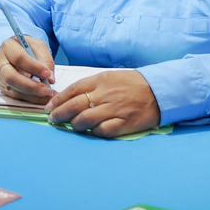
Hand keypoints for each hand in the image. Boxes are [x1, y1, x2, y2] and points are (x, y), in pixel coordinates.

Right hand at [0, 36, 55, 103]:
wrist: (16, 52)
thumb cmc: (28, 48)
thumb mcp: (38, 46)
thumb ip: (46, 60)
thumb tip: (50, 79)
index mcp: (8, 47)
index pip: (19, 58)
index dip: (34, 67)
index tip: (47, 74)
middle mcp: (0, 63)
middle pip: (11, 77)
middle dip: (31, 86)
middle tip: (47, 90)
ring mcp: (0, 77)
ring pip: (13, 90)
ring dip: (32, 96)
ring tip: (48, 96)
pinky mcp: (3, 88)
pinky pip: (16, 96)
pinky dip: (30, 99)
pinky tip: (41, 98)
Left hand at [45, 69, 160, 137]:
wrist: (159, 90)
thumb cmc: (132, 83)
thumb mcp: (110, 77)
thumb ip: (91, 85)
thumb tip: (70, 96)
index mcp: (100, 80)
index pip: (72, 90)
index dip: (58, 100)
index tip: (49, 107)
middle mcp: (105, 95)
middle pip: (74, 106)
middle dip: (60, 114)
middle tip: (53, 119)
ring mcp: (114, 110)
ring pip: (85, 120)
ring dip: (74, 124)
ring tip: (71, 126)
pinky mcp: (124, 124)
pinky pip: (103, 131)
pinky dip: (94, 132)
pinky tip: (92, 131)